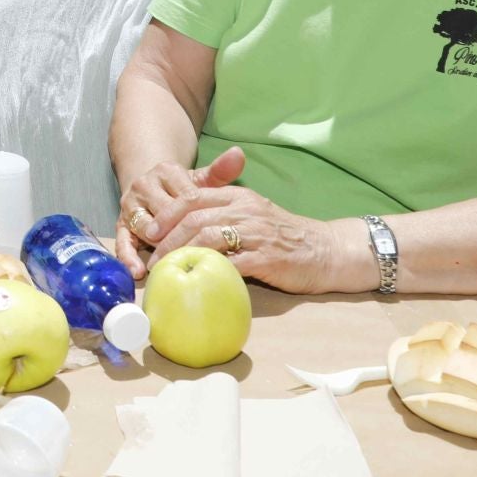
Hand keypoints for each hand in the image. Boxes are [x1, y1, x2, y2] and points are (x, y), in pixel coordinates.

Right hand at [114, 147, 243, 277]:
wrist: (152, 187)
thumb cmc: (183, 190)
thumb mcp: (201, 181)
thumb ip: (220, 170)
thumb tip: (238, 154)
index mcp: (166, 172)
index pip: (187, 197)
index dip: (200, 219)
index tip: (215, 236)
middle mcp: (144, 185)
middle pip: (165, 214)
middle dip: (181, 235)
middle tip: (198, 256)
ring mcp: (130, 205)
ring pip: (145, 228)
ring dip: (159, 247)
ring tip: (175, 265)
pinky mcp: (120, 223)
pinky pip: (122, 241)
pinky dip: (129, 256)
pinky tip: (139, 271)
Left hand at [129, 147, 354, 293]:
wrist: (327, 251)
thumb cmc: (286, 237)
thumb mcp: (253, 215)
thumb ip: (223, 214)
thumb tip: (185, 228)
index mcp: (239, 197)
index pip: (193, 197)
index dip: (167, 213)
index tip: (150, 231)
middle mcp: (245, 210)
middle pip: (194, 217)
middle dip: (167, 236)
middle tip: (151, 255)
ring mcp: (256, 233)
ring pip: (207, 236)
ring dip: (180, 253)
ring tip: (165, 270)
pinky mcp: (266, 258)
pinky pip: (230, 262)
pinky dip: (208, 270)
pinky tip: (195, 280)